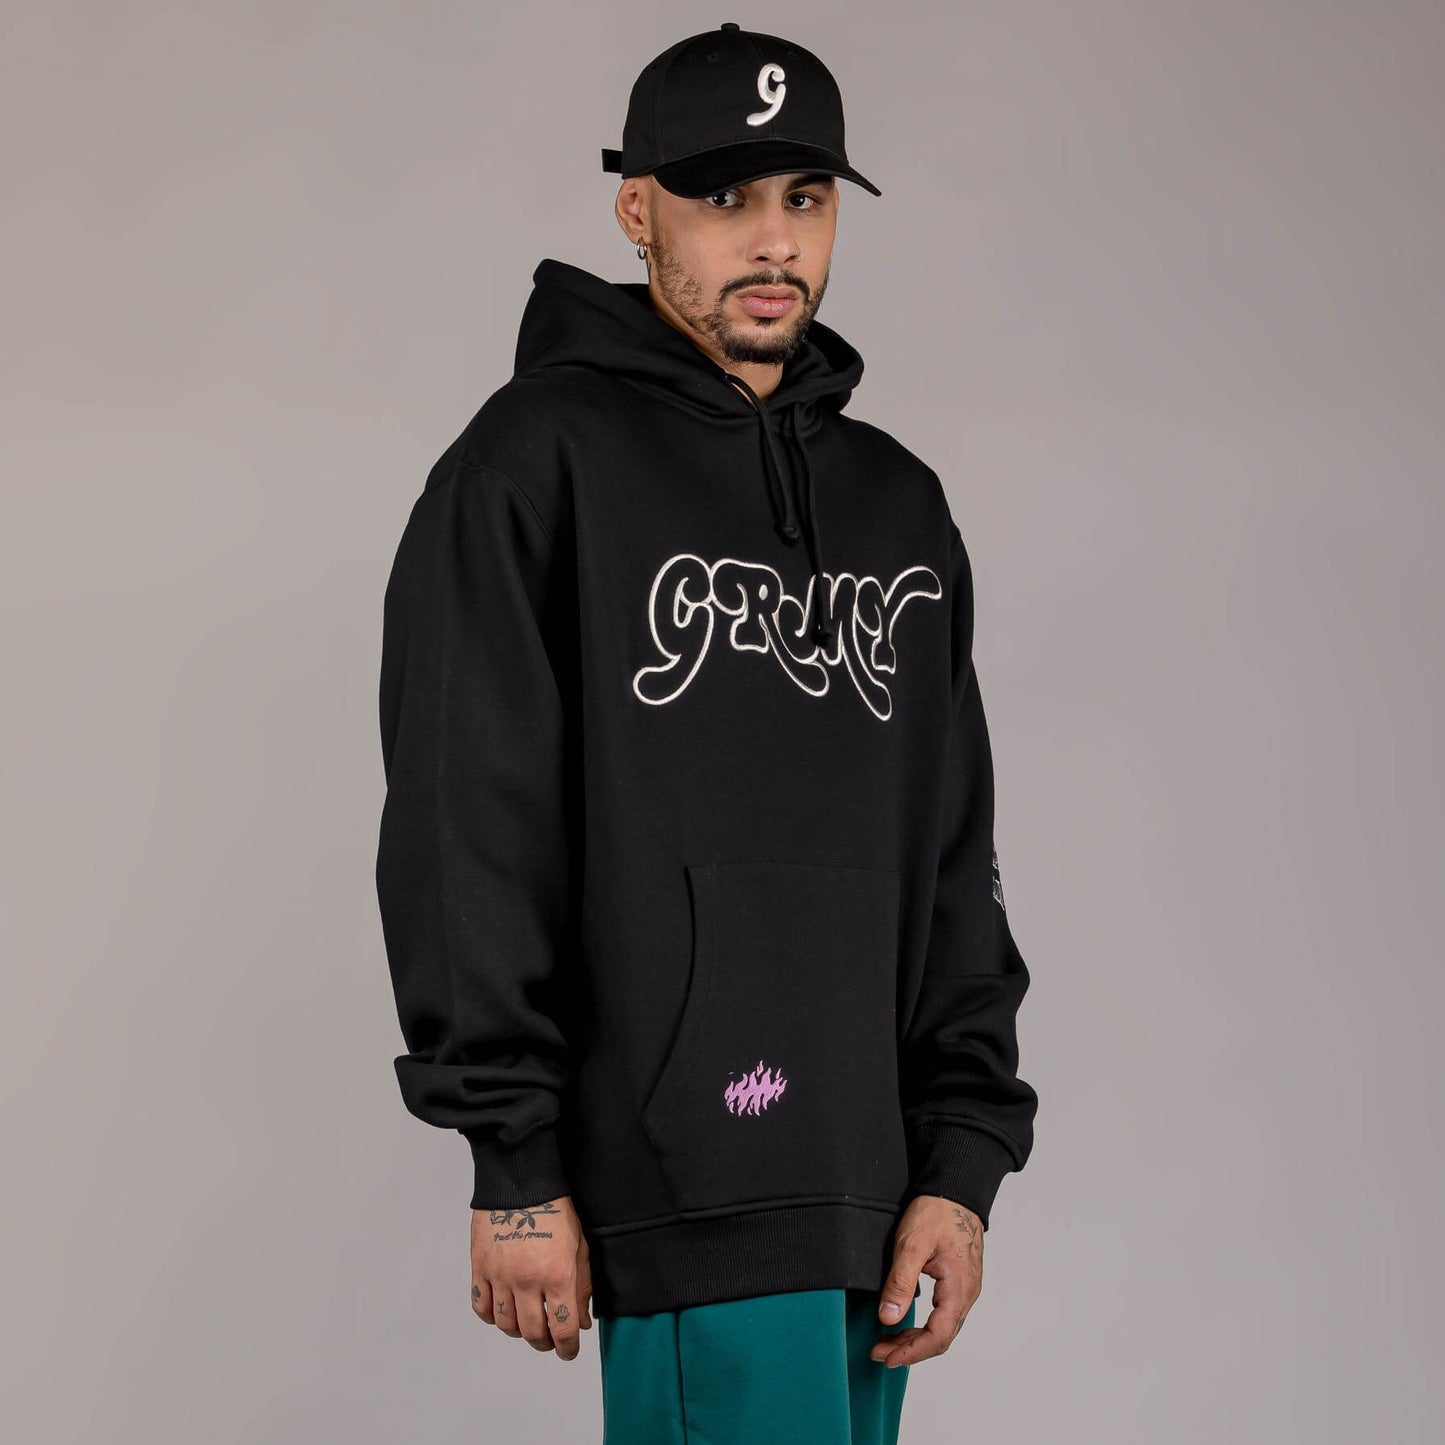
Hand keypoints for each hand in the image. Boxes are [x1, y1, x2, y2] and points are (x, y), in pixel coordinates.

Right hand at [470, 1195, 593, 1360]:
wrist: (520, 1181)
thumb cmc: (555, 1210)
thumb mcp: (579, 1246)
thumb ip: (582, 1286)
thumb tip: (582, 1322)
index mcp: (557, 1274)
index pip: (562, 1329)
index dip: (567, 1348)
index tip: (568, 1351)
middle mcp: (527, 1280)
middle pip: (533, 1333)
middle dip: (544, 1343)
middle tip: (549, 1339)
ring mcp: (500, 1275)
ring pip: (506, 1325)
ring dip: (518, 1332)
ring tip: (527, 1324)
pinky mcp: (480, 1268)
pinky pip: (481, 1307)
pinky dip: (492, 1316)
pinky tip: (503, 1310)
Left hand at [871, 1194, 982, 1367]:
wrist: (955, 1189)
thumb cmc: (936, 1212)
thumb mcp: (911, 1245)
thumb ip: (900, 1283)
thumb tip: (888, 1319)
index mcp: (959, 1288)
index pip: (939, 1336)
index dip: (912, 1352)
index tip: (886, 1357)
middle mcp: (968, 1293)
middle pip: (942, 1337)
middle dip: (910, 1349)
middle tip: (879, 1352)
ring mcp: (967, 1288)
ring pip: (943, 1327)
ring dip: (916, 1338)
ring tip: (887, 1341)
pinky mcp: (961, 1281)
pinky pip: (945, 1314)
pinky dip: (925, 1325)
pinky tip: (905, 1322)